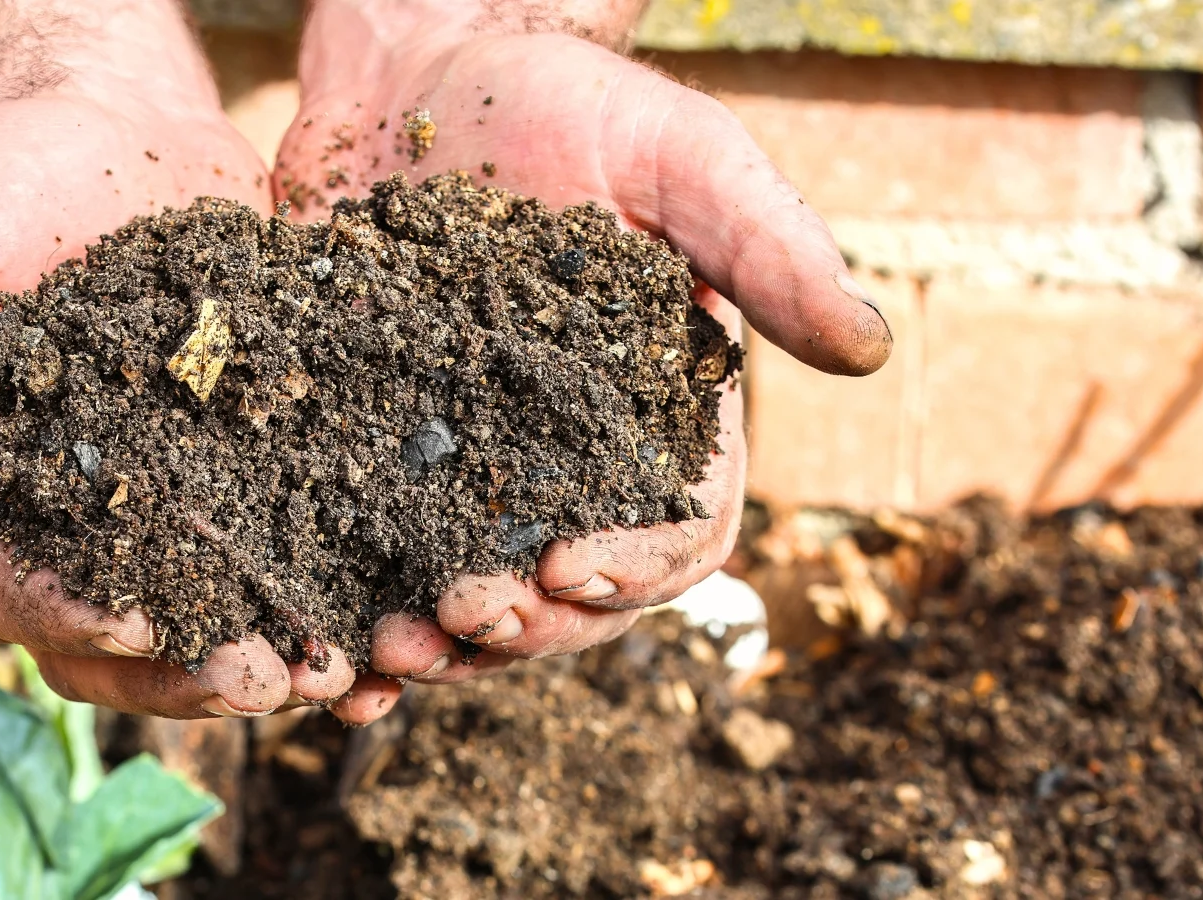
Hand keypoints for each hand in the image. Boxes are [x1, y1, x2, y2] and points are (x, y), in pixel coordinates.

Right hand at [0, 0, 358, 718]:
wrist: (109, 125)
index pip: (12, 592)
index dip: (71, 619)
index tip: (140, 623)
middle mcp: (73, 527)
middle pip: (124, 639)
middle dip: (196, 670)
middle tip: (272, 678)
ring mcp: (167, 506)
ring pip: (215, 615)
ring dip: (277, 654)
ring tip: (348, 667)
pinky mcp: (250, 470)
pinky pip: (290, 547)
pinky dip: (335, 588)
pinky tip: (396, 609)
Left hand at [277, 2, 891, 721]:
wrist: (416, 74)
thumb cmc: (564, 100)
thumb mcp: (678, 154)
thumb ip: (766, 246)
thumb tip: (871, 350)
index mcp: (660, 413)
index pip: (682, 529)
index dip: (639, 567)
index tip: (572, 566)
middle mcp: (573, 461)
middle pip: (576, 592)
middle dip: (530, 623)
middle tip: (469, 614)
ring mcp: (475, 464)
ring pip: (479, 595)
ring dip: (446, 641)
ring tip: (391, 648)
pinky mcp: (382, 451)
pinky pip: (378, 555)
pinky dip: (363, 609)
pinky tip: (331, 638)